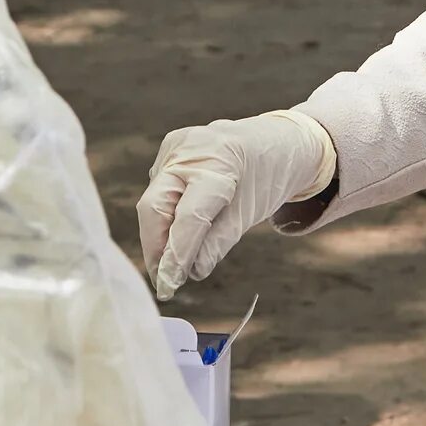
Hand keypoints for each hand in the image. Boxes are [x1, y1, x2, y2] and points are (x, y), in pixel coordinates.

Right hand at [138, 110, 336, 298]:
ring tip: (172, 262)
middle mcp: (190, 150)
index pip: (188, 217)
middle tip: (164, 281)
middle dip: (156, 248)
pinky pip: (158, 188)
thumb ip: (218, 243)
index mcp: (219, 164)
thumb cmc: (265, 177)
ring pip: (153, 200)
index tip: (169, 285)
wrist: (272, 140)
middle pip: (155, 207)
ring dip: (159, 235)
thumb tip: (190, 271)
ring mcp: (176, 146)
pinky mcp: (169, 148)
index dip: (176, 254)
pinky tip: (177, 230)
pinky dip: (164, 215)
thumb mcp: (248, 214)